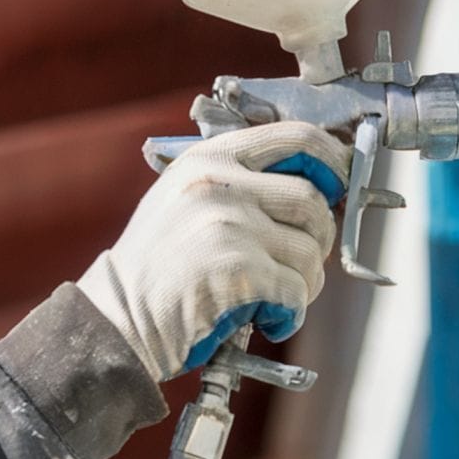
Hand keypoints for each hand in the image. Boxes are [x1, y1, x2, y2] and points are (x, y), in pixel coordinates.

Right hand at [77, 122, 352, 380]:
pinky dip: (291, 313)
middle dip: (320, 239)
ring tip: (274, 297)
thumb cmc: (156, 268)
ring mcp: (229, 224)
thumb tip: (313, 184)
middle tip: (302, 263)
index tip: (340, 183)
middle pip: (313, 201)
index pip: (296, 137)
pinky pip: (297, 291)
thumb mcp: (184, 199)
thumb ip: (238, 181)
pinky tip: (267, 318)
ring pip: (310, 251)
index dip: (332, 161)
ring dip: (305, 283)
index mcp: (210, 158)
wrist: (118, 320)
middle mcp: (220, 182)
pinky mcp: (239, 270)